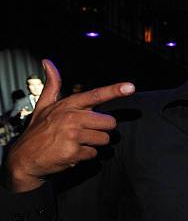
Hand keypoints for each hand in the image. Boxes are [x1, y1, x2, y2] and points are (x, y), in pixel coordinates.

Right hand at [5, 59, 134, 192]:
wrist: (24, 158)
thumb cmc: (38, 131)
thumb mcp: (43, 106)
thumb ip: (52, 86)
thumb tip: (48, 62)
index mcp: (68, 105)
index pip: (95, 95)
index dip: (114, 90)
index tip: (130, 87)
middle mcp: (71, 118)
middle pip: (109, 122)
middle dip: (101, 129)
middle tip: (84, 132)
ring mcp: (73, 135)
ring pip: (104, 139)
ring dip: (94, 143)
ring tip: (76, 143)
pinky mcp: (74, 152)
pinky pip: (94, 153)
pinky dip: (86, 155)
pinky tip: (71, 153)